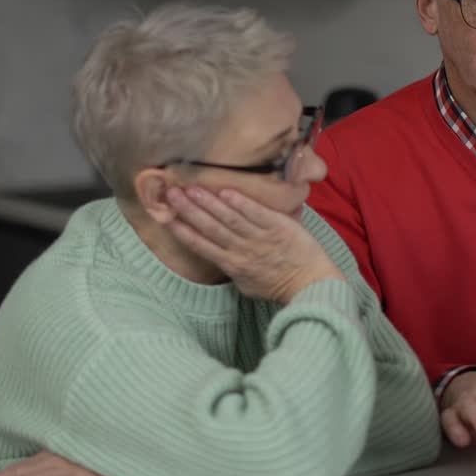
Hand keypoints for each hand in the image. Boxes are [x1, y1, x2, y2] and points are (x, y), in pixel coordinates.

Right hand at [166, 187, 343, 301]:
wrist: (311, 284)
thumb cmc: (279, 286)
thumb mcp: (248, 285)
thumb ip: (232, 269)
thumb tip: (220, 258)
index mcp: (232, 265)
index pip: (201, 246)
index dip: (181, 230)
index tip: (164, 216)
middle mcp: (242, 250)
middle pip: (210, 228)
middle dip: (188, 210)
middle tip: (171, 193)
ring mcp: (260, 238)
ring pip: (229, 218)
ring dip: (209, 203)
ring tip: (191, 188)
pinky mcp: (278, 227)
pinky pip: (256, 213)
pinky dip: (241, 203)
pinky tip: (226, 192)